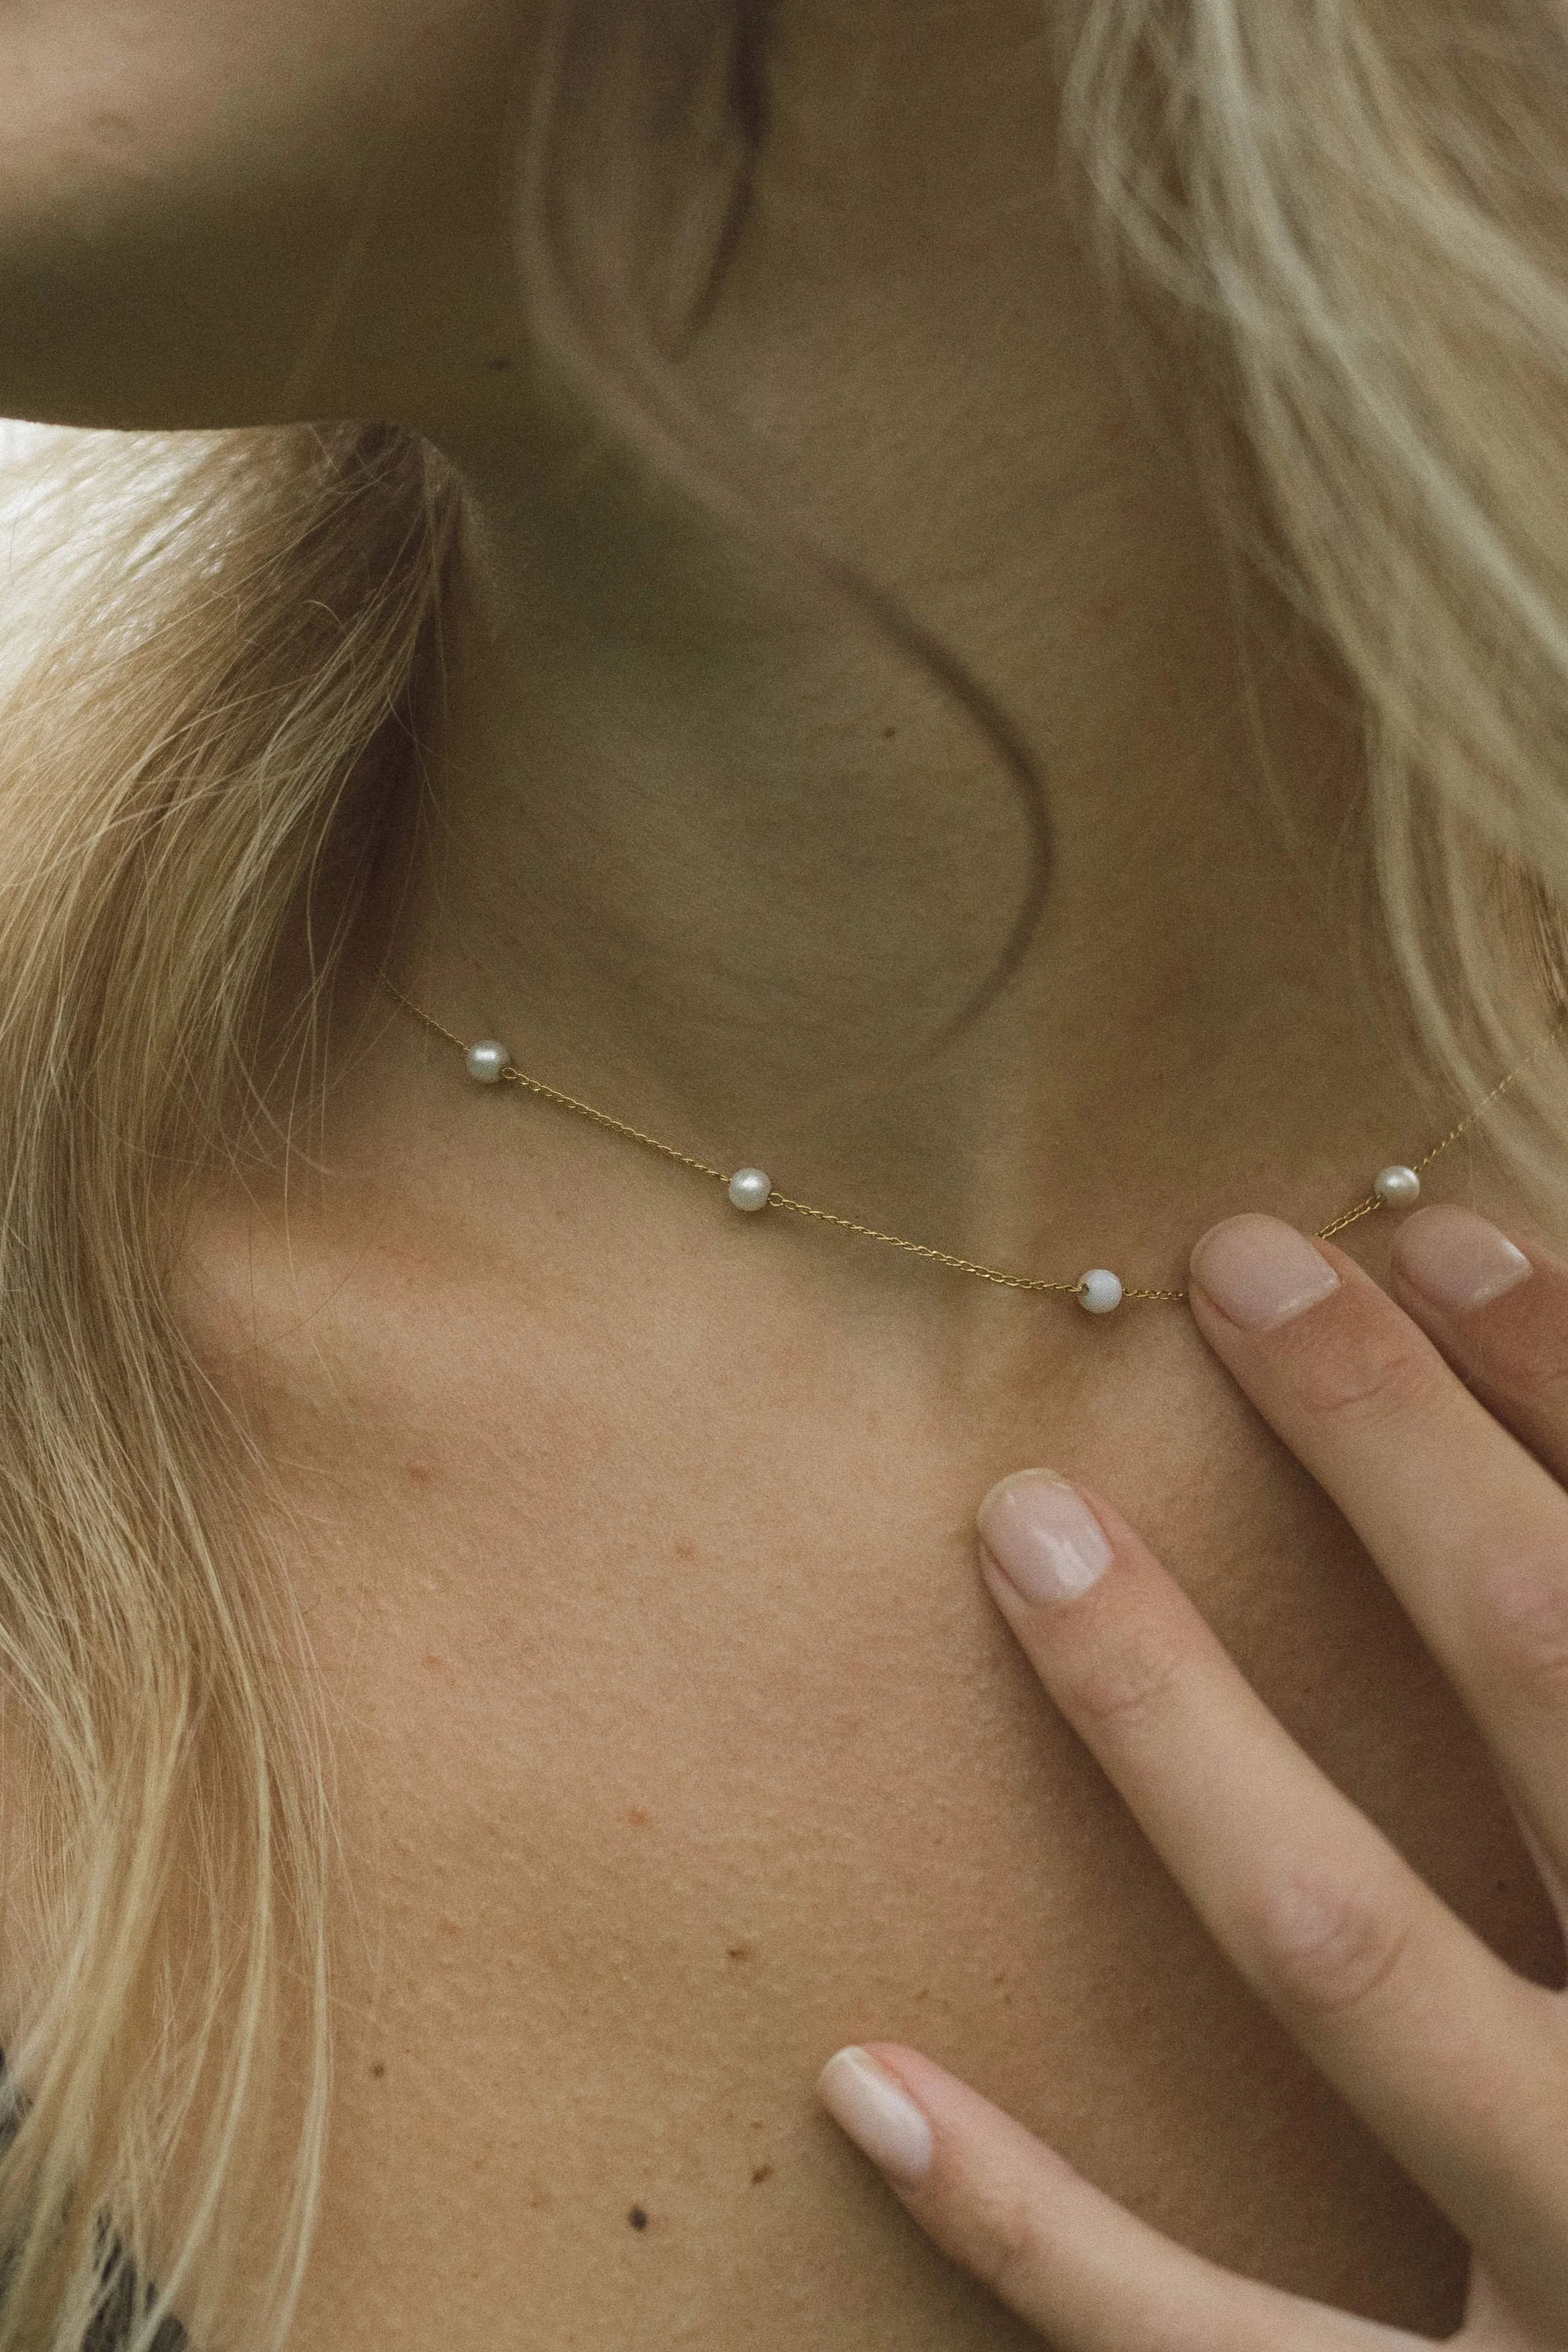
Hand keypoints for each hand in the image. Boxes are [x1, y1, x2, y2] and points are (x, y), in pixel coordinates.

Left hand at [816, 1204, 1567, 2346]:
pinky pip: (1215, 2349)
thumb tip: (1504, 1530)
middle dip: (1408, 1456)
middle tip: (1243, 1266)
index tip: (1433, 1237)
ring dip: (1178, 1718)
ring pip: (1354, 1956)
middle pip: (1553, 1683)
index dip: (1565, 1391)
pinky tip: (863, 2073)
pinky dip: (1037, 2226)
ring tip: (1025, 1524)